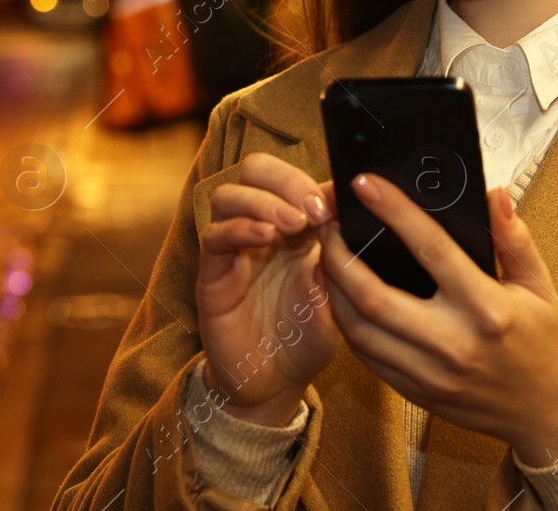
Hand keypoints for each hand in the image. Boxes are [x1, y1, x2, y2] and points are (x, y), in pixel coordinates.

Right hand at [196, 153, 342, 426]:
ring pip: (230, 194)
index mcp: (294, 229)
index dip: (318, 182)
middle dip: (287, 179)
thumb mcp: (334, 300)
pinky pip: (215, 236)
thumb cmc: (304, 342)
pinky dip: (240, 227)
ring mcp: (233, 249)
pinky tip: (266, 236)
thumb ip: (336, 263)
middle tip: (315, 207)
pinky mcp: (213, 273)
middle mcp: (261, 230)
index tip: (342, 198)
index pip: (296, 180)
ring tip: (295, 223)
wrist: (273, 386)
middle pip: (256, 171)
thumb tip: (345, 222)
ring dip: (264, 199)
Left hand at [318, 173, 557, 466]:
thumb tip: (492, 195)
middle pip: (374, 295)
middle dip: (339, 255)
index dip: (393, 210)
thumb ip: (514, 239)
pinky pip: (367, 356)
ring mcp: (431, 373)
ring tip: (327, 256)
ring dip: (334, 289)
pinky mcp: (417, 393)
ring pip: (360, 329)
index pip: (430, 248)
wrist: (549, 411)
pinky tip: (342, 297)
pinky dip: (347, 323)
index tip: (366, 184)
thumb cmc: (545, 342)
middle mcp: (453, 343)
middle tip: (327, 224)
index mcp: (486, 308)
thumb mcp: (540, 286)